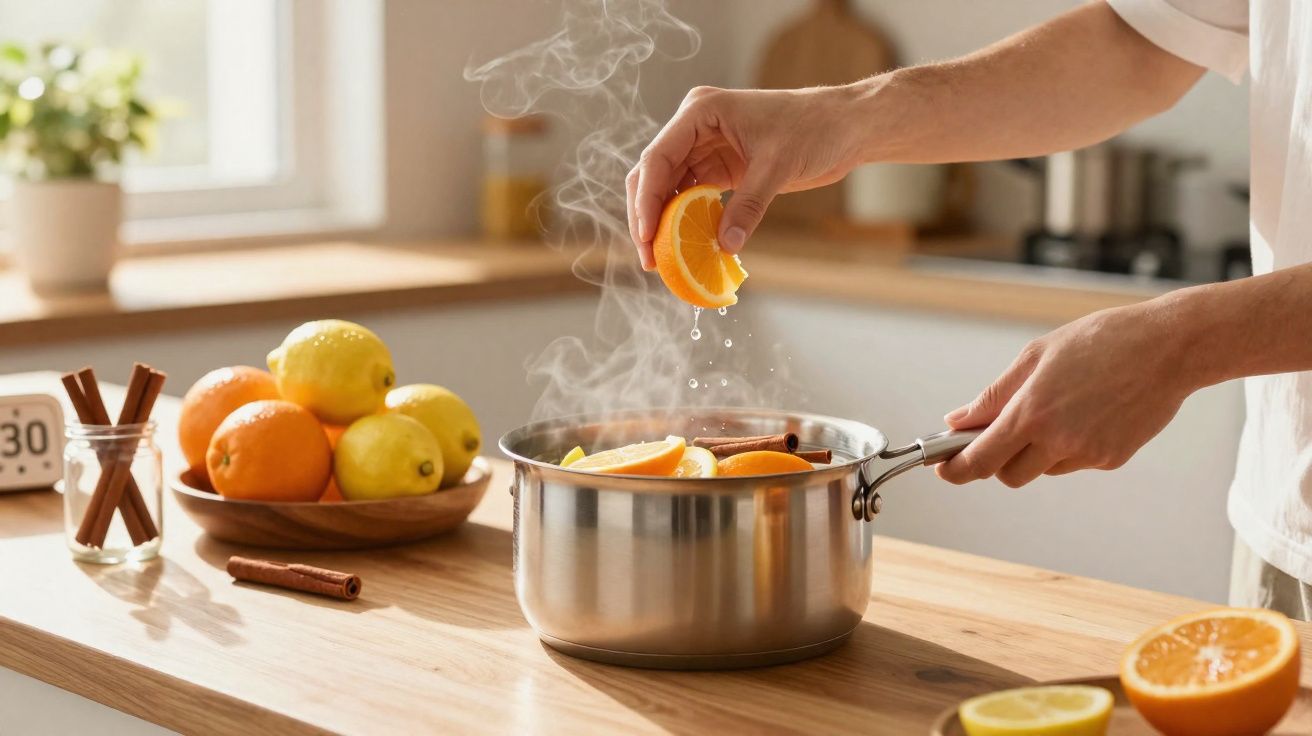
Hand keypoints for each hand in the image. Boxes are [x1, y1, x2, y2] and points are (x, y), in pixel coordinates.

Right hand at [626, 83, 870, 269]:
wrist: (844, 127)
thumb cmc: (814, 129)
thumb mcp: (778, 166)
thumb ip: (748, 205)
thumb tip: (724, 245)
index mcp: (700, 112)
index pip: (658, 157)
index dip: (647, 200)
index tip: (647, 236)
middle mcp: (694, 128)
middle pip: (653, 175)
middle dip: (647, 217)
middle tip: (649, 259)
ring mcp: (704, 148)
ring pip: (667, 190)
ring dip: (663, 224)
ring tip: (662, 261)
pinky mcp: (718, 168)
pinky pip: (690, 198)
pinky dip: (685, 223)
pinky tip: (685, 248)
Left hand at [936, 302, 1197, 486]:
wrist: (1170, 348)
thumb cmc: (1103, 341)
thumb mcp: (1036, 356)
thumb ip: (994, 395)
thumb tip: (958, 420)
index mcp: (1032, 413)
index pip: (980, 460)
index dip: (956, 469)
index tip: (943, 468)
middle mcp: (1058, 440)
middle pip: (1009, 475)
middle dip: (997, 461)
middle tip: (998, 434)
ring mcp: (1088, 454)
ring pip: (1043, 470)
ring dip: (1034, 453)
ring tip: (1056, 409)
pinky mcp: (1112, 459)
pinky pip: (1074, 463)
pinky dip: (1067, 448)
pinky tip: (1085, 414)